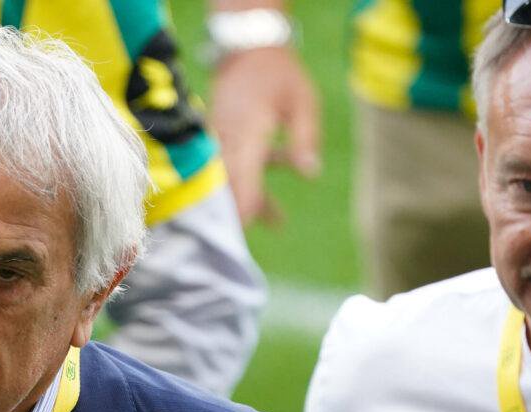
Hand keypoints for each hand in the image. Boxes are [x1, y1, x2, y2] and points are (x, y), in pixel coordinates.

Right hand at [210, 45, 319, 227]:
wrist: (249, 50)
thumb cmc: (280, 75)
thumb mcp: (302, 101)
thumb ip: (304, 137)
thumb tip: (310, 172)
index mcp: (249, 126)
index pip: (244, 169)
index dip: (244, 198)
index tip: (246, 224)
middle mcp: (229, 135)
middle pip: (227, 181)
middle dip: (236, 211)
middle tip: (244, 243)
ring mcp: (220, 139)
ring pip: (226, 179)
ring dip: (242, 205)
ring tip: (270, 231)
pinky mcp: (220, 141)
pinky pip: (227, 170)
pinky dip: (245, 191)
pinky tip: (272, 215)